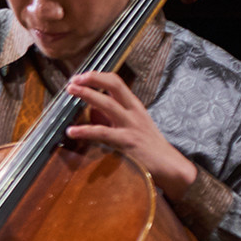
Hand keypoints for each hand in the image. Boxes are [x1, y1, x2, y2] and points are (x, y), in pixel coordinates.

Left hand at [63, 71, 196, 199]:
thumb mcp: (133, 124)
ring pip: (108, 104)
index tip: (81, 77)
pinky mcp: (127, 141)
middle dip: (92, 79)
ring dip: (88, 94)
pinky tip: (72, 131)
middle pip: (113, 85)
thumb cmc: (148, 145)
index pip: (116, 82)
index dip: (98, 76)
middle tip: (73, 81)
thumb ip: (114, 116)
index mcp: (134, 106)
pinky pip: (103, 133)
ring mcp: (131, 125)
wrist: (169, 164)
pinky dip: (85, 131)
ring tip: (71, 92)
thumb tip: (91, 111)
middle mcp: (133, 111)